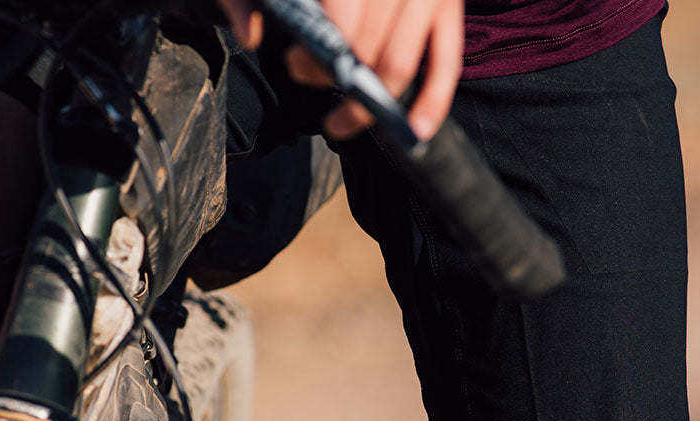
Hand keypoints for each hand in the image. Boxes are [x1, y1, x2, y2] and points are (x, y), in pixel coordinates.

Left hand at [218, 0, 463, 140]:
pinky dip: (432, 103)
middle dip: (335, 77)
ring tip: (338, 123)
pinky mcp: (450, 12)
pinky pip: (446, 65)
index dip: (319, 53)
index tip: (297, 62)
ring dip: (367, 106)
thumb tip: (249, 35)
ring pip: (400, 64)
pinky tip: (413, 130)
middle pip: (367, 47)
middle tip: (308, 78)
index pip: (341, 20)